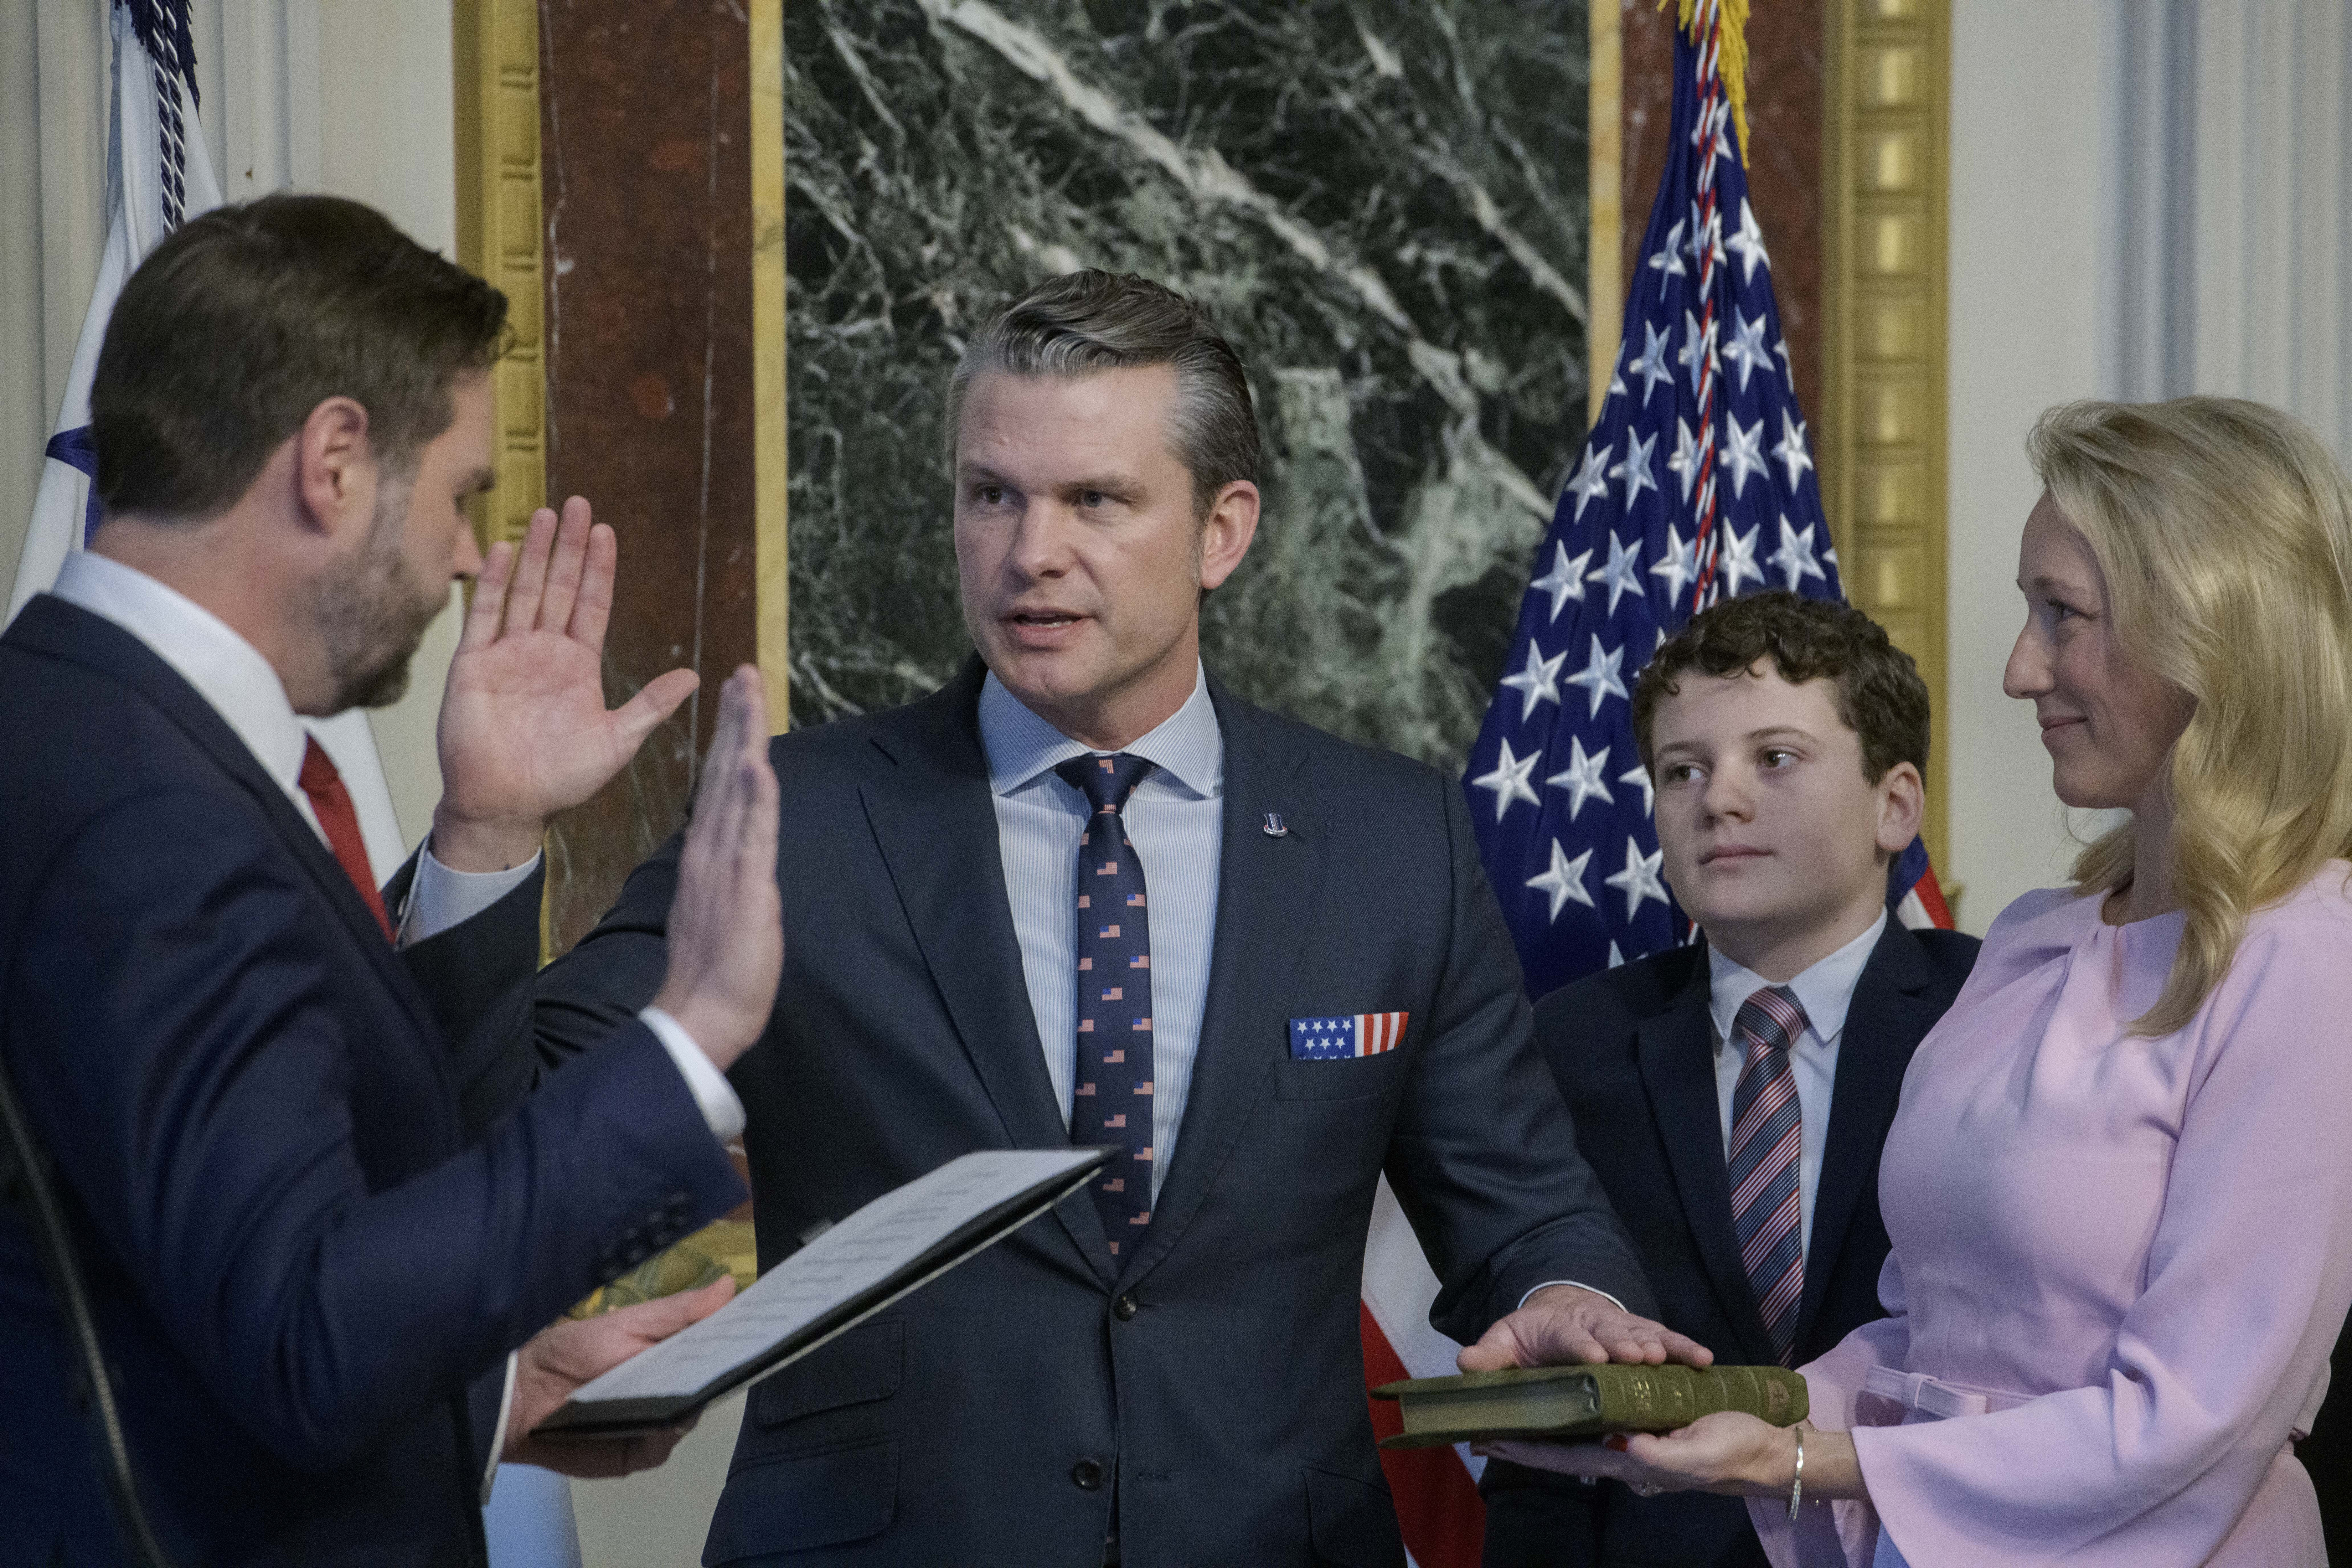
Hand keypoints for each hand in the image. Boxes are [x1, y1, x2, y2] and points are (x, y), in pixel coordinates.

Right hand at [432, 499, 701, 871]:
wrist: (507, 806)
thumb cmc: (561, 780)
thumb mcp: (617, 740)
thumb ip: (651, 705)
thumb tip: (694, 676)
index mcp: (578, 666)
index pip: (593, 605)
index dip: (601, 569)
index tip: (608, 532)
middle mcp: (544, 653)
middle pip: (560, 588)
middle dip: (570, 547)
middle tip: (580, 503)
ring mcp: (508, 655)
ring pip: (525, 591)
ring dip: (537, 554)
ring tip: (547, 513)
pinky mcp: (474, 665)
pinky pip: (484, 615)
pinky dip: (494, 583)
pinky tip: (506, 551)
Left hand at [503, 1276, 734, 1476]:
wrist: (522, 1395)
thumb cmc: (573, 1349)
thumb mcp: (628, 1323)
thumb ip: (678, 1311)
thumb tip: (730, 1285)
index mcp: (672, 1353)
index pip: (716, 1347)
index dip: (740, 1339)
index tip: (765, 1327)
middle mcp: (671, 1390)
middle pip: (710, 1386)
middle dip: (723, 1374)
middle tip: (737, 1360)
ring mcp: (656, 1423)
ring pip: (689, 1418)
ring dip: (688, 1407)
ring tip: (685, 1391)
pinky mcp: (636, 1453)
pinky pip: (661, 1447)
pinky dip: (660, 1435)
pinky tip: (656, 1421)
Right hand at [651, 666, 781, 1070]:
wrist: (700, 1017)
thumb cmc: (716, 973)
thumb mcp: (725, 910)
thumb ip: (731, 877)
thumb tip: (741, 859)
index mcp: (707, 855)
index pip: (720, 786)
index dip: (729, 740)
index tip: (737, 699)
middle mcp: (711, 849)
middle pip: (725, 771)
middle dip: (736, 720)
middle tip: (743, 673)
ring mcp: (725, 863)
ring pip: (737, 788)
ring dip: (744, 737)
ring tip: (748, 691)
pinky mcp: (743, 885)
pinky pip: (750, 832)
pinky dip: (753, 795)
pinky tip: (754, 761)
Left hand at [1459, 1285, 1715, 1372]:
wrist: (1560, 1312)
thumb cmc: (1532, 1337)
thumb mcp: (1506, 1343)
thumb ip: (1490, 1356)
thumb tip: (1465, 1363)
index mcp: (1559, 1329)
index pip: (1569, 1338)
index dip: (1581, 1346)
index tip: (1593, 1357)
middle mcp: (1594, 1325)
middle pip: (1610, 1333)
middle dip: (1623, 1344)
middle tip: (1637, 1357)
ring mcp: (1622, 1328)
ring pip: (1642, 1335)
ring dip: (1657, 1346)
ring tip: (1669, 1358)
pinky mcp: (1644, 1333)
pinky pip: (1668, 1339)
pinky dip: (1685, 1347)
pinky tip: (1704, 1359)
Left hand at [1478, 1412, 1802, 1498]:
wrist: (1768, 1450)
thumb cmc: (1734, 1452)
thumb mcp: (1699, 1454)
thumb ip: (1661, 1454)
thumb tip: (1626, 1445)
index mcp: (1632, 1462)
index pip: (1568, 1458)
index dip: (1530, 1452)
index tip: (1492, 1440)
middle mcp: (1627, 1453)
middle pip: (1567, 1444)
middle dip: (1530, 1436)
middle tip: (1489, 1420)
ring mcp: (1640, 1439)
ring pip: (1585, 1426)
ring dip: (1554, 1417)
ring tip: (1521, 1401)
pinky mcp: (1655, 1421)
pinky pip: (1613, 1411)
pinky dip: (1588, 1403)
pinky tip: (1573, 1393)